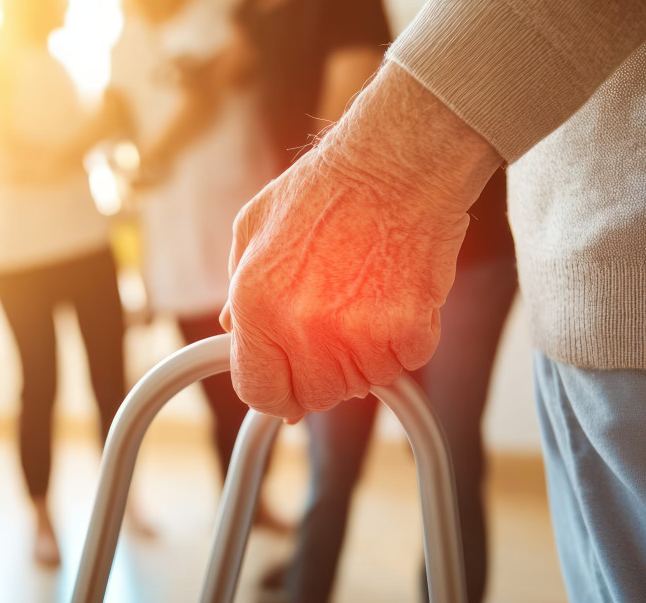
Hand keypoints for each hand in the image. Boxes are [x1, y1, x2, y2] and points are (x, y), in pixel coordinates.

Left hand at [220, 63, 500, 420]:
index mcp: (258, 306)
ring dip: (365, 356)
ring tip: (366, 297)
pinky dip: (404, 341)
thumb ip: (239, 292)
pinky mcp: (410, 331)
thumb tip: (235, 333)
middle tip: (334, 329)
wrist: (397, 162)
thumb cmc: (327, 189)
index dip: (275, 391)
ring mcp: (360, 335)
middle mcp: (304, 329)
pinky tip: (396, 295)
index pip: (260, 391)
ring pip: (363, 384)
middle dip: (321, 372)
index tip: (288, 385)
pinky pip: (405, 363)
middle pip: (315, 396)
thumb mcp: (253, 229)